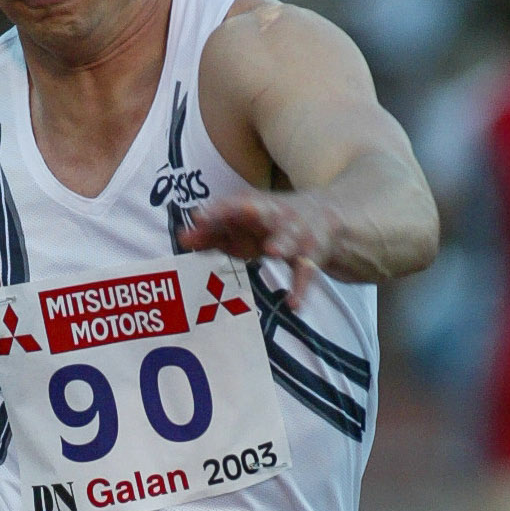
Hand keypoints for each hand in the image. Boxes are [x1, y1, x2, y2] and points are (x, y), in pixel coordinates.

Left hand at [178, 192, 334, 304]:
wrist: (327, 217)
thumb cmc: (270, 225)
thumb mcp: (243, 228)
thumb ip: (212, 234)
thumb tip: (182, 238)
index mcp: (254, 207)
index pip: (232, 206)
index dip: (216, 211)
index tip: (198, 217)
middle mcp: (275, 216)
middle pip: (261, 212)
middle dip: (249, 212)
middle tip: (241, 211)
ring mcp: (296, 234)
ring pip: (289, 237)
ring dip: (282, 242)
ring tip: (273, 250)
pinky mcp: (313, 255)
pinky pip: (306, 272)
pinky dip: (300, 288)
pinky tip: (293, 304)